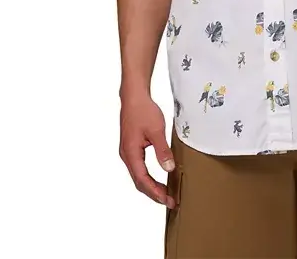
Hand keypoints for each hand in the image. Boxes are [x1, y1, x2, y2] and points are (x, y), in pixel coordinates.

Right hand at [119, 92, 176, 208]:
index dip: (156, 192)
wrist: (134, 96)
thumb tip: (169, 168)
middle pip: (139, 182)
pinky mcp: (132, 147)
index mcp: (131, 154)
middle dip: (154, 193)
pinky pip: (139, 168)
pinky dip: (148, 177)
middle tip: (170, 201)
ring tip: (166, 193)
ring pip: (139, 175)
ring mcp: (128, 152)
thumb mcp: (156, 130)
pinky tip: (158, 177)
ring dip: (151, 186)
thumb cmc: (143, 110)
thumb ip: (162, 151)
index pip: (143, 180)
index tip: (168, 200)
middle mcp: (127, 156)